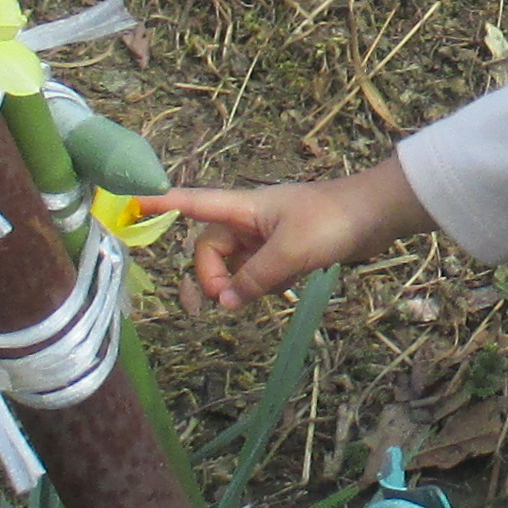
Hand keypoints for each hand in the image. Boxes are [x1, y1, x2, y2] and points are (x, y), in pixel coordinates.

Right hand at [145, 159, 429, 312]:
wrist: (379, 215)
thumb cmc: (333, 220)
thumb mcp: (291, 252)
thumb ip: (255, 279)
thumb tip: (226, 303)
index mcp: (244, 208)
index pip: (192, 203)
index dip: (160, 204)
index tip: (128, 204)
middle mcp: (249, 220)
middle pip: (210, 249)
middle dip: (211, 276)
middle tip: (226, 302)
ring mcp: (267, 236)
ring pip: (232, 264)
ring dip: (232, 285)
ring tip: (241, 304)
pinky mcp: (285, 251)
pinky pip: (254, 271)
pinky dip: (252, 285)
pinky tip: (267, 294)